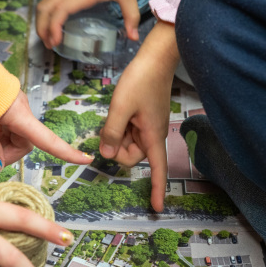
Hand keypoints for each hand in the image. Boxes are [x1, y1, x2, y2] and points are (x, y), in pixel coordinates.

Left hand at [0, 91, 92, 175]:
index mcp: (19, 115)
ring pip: (15, 136)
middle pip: (25, 142)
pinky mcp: (5, 103)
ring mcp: (13, 106)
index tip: (85, 160)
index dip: (67, 152)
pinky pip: (7, 126)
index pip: (48, 140)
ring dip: (1, 149)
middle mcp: (21, 110)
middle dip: (8, 157)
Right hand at [36, 0, 139, 48]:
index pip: (59, 13)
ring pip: (42, 4)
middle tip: (50, 45)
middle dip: (42, 30)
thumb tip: (134, 37)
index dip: (53, 29)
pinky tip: (54, 19)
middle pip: (44, 11)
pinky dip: (46, 12)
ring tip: (48, 36)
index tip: (56, 42)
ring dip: (41, 22)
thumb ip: (131, 16)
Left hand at [99, 22, 180, 211]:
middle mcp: (152, 135)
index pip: (158, 170)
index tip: (156, 208)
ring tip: (119, 111)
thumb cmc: (141, 80)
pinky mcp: (142, 119)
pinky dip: (120, 126)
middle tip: (113, 124)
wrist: (155, 58)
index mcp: (153, 136)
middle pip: (131, 156)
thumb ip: (112, 133)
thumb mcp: (121, 107)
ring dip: (117, 134)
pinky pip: (127, 131)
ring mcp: (147, 127)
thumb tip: (107, 156)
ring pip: (126, 143)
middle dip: (118, 147)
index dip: (157, 189)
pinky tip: (120, 110)